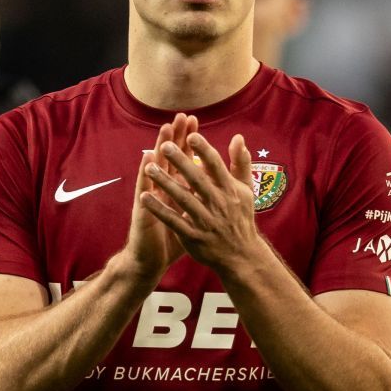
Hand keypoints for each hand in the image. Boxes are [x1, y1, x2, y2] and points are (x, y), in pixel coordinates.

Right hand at [121, 115, 190, 280]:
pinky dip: (145, 171)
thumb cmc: (174, 239)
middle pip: (170, 157)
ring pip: (156, 167)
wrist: (153, 261)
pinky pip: (144, 186)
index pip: (183, 159)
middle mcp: (163, 188)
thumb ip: (204, 199)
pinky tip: (146, 157)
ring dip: (159, 147)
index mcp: (177, 188)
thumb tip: (217, 185)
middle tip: (182, 116)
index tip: (196, 122)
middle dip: (176, 136)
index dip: (188, 141)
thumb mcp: (194, 217)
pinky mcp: (143, 207)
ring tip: (165, 129)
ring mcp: (152, 195)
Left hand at [142, 129, 264, 272]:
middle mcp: (219, 204)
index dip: (204, 150)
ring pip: (183, 199)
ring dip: (165, 183)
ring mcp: (206, 221)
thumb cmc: (241, 217)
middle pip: (197, 180)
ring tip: (149, 169)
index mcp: (231, 190)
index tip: (191, 135)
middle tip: (164, 146)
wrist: (241, 255)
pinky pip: (174, 221)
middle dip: (181, 162)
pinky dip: (159, 210)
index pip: (216, 166)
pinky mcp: (194, 237)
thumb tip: (238, 137)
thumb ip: (241, 163)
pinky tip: (144, 198)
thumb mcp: (246, 189)